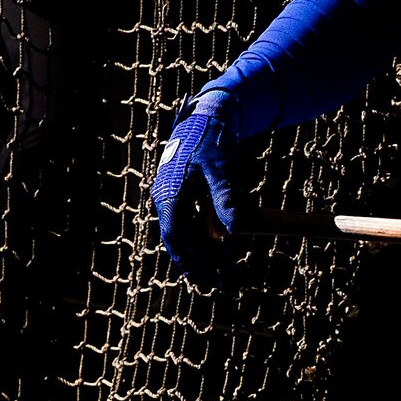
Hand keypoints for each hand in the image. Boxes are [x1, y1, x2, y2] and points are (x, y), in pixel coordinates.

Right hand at [150, 98, 238, 279]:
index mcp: (169, 193)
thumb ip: (225, 198)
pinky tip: (219, 253)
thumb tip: (233, 230)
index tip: (200, 277)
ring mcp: (175, 198)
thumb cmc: (212, 140)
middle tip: (215, 284)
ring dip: (202, 254)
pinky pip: (193, 223)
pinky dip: (205, 239)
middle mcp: (167, 198)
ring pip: (187, 233)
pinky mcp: (185, 196)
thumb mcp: (221, 168)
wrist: (209, 116)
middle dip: (197, 263)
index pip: (174, 234)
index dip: (187, 258)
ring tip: (220, 275)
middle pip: (180, 239)